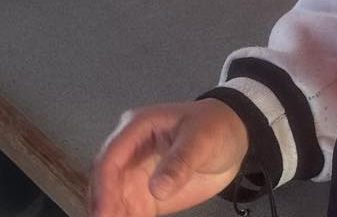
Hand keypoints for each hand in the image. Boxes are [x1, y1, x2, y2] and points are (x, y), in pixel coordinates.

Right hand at [90, 99, 247, 216]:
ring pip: (114, 198)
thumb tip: (156, 189)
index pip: (111, 158)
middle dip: (103, 205)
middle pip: (106, 181)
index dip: (104, 186)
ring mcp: (137, 172)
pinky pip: (131, 210)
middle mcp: (130, 150)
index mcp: (137, 128)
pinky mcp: (148, 192)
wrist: (233, 137)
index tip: (104, 212)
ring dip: (112, 214)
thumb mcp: (201, 140)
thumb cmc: (215, 128)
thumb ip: (179, 163)